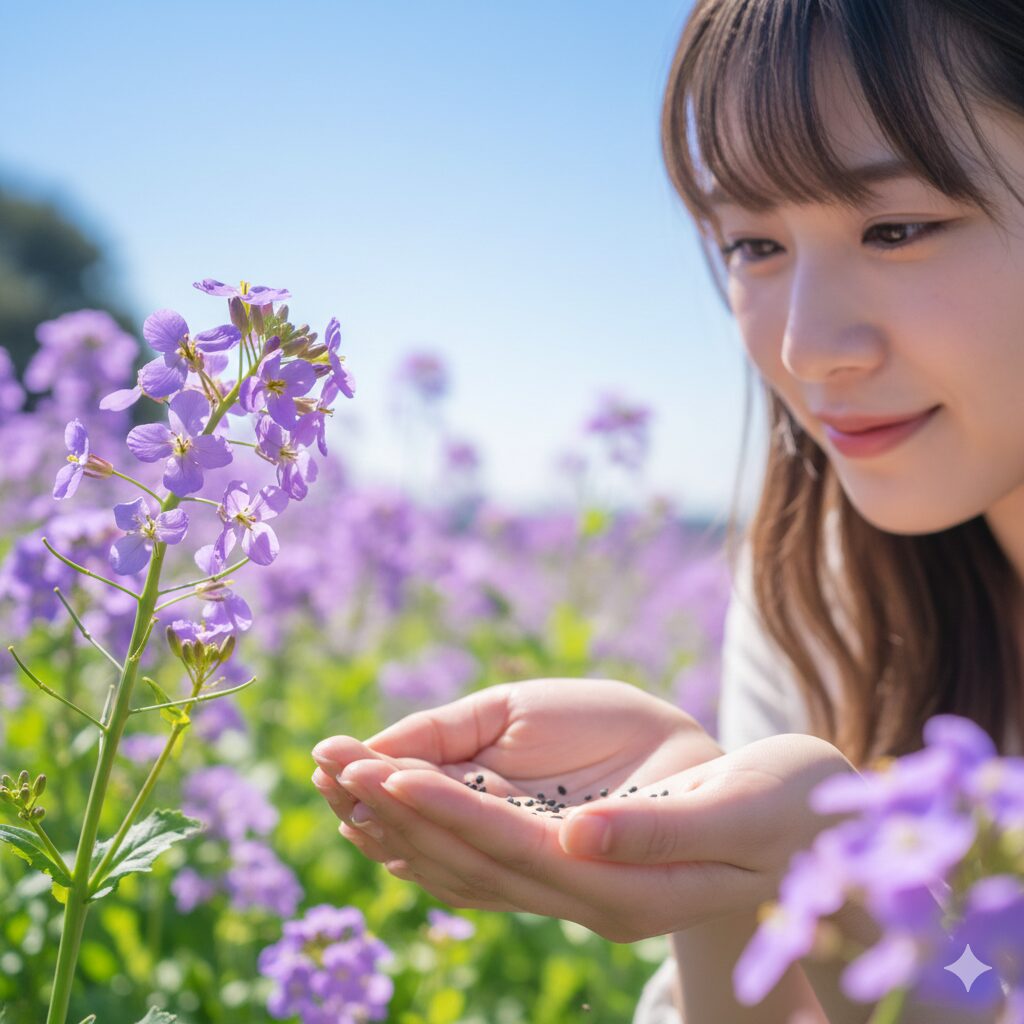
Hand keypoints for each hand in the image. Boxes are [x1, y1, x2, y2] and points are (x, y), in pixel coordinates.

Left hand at [311, 678, 856, 941]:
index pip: (516, 852)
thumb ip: (657, 832)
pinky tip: (388, 800)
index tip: (387, 772)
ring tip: (336, 771)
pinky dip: (430, 826)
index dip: (449, 812)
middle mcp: (590, 900)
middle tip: (331, 762)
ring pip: (467, 862)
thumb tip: (572, 838)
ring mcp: (577, 887)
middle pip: (473, 862)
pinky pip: (484, 856)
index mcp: (629, 892)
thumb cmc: (785, 805)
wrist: (800, 823)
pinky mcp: (571, 863)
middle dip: (399, 811)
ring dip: (398, 818)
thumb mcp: (740, 809)